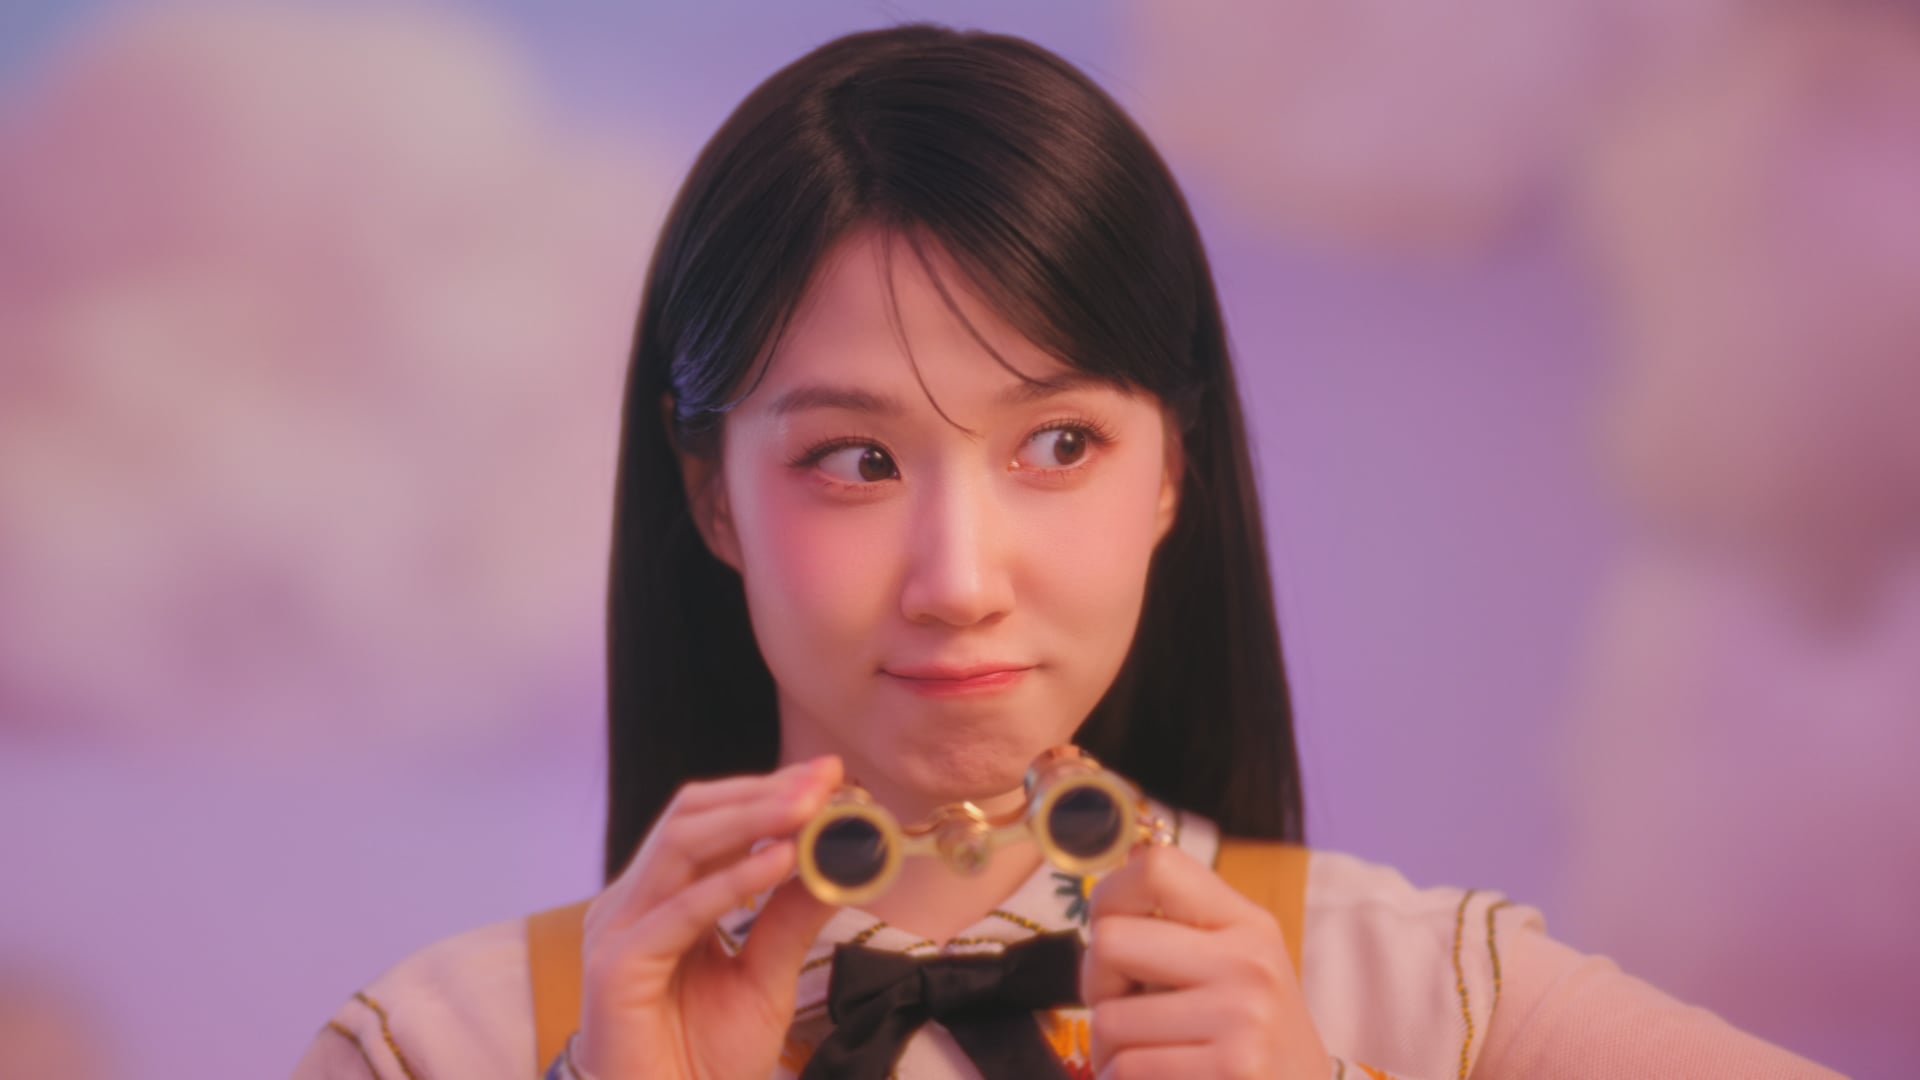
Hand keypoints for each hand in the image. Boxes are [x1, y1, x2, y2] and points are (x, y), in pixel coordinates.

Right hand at [572, 755, 844, 1079]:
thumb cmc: (704, 1060)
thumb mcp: (767, 977)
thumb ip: (791, 918)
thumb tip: (838, 858)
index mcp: (660, 898)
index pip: (708, 821)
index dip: (764, 792)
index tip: (827, 775)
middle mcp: (631, 904)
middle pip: (689, 818)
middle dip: (760, 794)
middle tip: (822, 781)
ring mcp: (617, 930)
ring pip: (680, 846)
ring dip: (750, 820)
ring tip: (808, 807)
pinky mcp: (616, 967)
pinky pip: (679, 910)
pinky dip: (732, 880)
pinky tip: (780, 861)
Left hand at [1081, 844, 1330, 1079]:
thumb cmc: (1254, 1040)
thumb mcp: (1239, 967)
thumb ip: (1183, 926)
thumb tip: (1118, 872)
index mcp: (1247, 924)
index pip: (1155, 867)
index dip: (1109, 898)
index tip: (1112, 934)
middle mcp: (1248, 963)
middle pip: (1110, 942)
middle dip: (1097, 985)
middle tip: (1122, 1010)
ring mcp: (1243, 1019)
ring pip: (1108, 1019)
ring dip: (1107, 1050)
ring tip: (1142, 1059)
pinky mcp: (1232, 1070)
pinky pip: (1126, 1069)